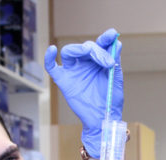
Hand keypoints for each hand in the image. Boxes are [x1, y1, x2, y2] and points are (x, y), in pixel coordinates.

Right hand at [45, 28, 122, 158]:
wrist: (102, 119)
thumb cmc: (110, 100)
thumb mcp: (116, 80)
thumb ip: (115, 63)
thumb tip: (117, 43)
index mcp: (99, 62)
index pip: (100, 45)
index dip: (105, 38)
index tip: (112, 34)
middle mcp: (85, 64)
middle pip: (85, 48)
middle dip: (97, 51)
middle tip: (107, 62)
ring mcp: (73, 71)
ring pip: (69, 52)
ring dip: (79, 49)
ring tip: (89, 52)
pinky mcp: (63, 81)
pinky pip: (51, 67)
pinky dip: (49, 57)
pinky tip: (52, 50)